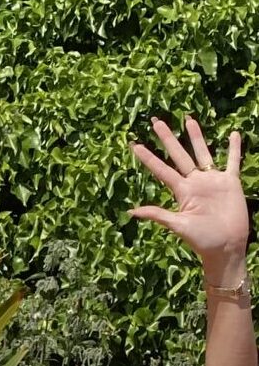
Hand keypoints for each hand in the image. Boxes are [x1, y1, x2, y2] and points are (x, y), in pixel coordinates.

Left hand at [130, 117, 248, 275]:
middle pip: (178, 154)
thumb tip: (131, 212)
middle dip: (168, 138)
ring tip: (188, 119)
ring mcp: (212, 180)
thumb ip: (158, 215)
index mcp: (181, 191)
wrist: (226, 246)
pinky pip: (232, 162)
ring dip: (196, 136)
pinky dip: (233, 149)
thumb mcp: (178, 226)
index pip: (161, 169)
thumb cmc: (201, 240)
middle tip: (155, 121)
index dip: (148, 157)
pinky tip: (233, 134)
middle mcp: (195, 182)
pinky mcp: (230, 182)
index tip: (133, 144)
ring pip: (202, 152)